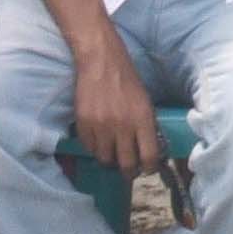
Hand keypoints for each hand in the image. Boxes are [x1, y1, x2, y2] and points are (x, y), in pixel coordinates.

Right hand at [65, 30, 163, 177]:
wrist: (101, 61)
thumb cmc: (127, 80)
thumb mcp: (145, 102)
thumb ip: (147, 126)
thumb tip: (148, 150)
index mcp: (143, 119)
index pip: (148, 157)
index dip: (149, 168)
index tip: (147, 169)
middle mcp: (122, 126)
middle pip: (126, 164)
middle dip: (129, 171)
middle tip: (129, 169)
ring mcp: (101, 126)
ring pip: (105, 159)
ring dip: (110, 159)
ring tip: (112, 152)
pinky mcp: (83, 124)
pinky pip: (89, 148)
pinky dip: (94, 148)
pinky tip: (99, 140)